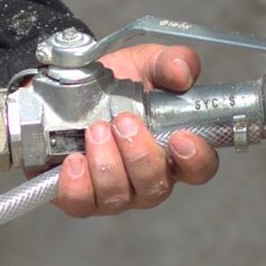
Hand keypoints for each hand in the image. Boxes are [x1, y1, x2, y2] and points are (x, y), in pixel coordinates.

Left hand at [53, 43, 218, 217]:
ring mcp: (113, 192)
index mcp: (172, 150)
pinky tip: (74, 160)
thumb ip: (170, 61)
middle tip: (122, 122)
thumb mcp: (145, 62)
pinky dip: (77, 184)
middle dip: (140, 154)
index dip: (195, 159)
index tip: (181, 137)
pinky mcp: (79, 197)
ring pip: (118, 196)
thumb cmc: (113, 83)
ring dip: (107, 163)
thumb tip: (182, 73)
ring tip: (95, 131)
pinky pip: (81, 204)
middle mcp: (146, 178)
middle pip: (156, 186)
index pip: (199, 169)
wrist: (66, 89)